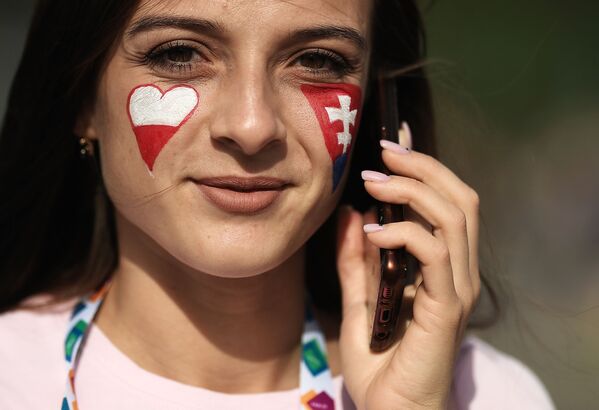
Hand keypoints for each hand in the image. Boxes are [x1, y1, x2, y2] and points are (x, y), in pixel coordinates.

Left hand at [336, 138, 480, 408]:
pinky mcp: (446, 308)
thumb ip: (356, 260)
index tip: (389, 146)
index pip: (448, 202)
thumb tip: (351, 214)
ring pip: (454, 216)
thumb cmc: (382, 365)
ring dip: (413, 189)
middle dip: (423, 166)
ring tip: (374, 182)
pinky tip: (374, 231)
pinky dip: (405, 232)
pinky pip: (434, 253)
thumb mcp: (360, 301)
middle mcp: (459, 273)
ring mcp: (456, 289)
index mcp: (444, 268)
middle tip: (384, 151)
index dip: (425, 168)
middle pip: (461, 198)